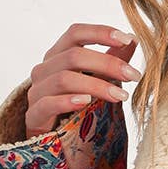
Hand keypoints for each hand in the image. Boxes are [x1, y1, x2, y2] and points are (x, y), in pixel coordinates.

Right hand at [25, 24, 140, 134]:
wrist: (52, 136)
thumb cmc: (75, 104)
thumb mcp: (96, 79)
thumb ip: (112, 59)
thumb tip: (133, 39)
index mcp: (59, 55)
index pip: (76, 33)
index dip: (100, 32)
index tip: (126, 39)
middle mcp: (44, 69)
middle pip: (74, 56)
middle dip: (108, 63)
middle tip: (133, 75)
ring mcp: (37, 91)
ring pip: (64, 79)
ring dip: (96, 85)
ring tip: (121, 95)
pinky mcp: (34, 115)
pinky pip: (48, 104)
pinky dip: (67, 101)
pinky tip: (86, 101)